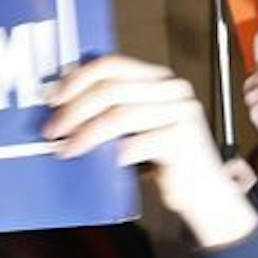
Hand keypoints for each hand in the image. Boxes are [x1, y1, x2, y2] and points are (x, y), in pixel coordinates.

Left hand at [45, 56, 256, 248]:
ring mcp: (180, 112)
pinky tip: (109, 161)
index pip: (112, 65)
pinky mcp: (184, 139)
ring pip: (121, 115)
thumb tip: (61, 104)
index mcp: (158, 79)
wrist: (203, 192)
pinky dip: (118, 153)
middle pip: (112, 90)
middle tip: (54, 129)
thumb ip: (110, 110)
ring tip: (69, 149)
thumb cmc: (164, 159)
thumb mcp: (135, 127)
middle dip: (75, 110)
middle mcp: (172, 89)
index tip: (55, 98)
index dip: (79, 79)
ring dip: (87, 134)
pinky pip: (140, 142)